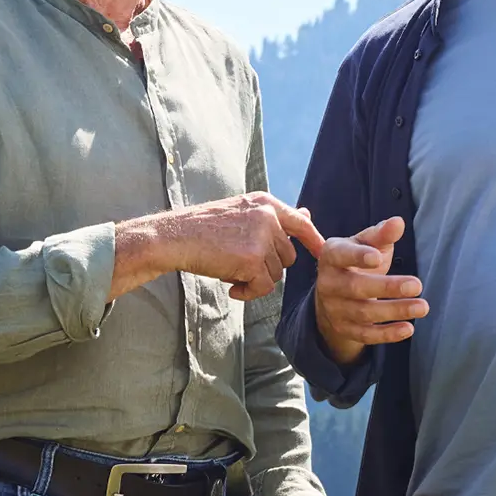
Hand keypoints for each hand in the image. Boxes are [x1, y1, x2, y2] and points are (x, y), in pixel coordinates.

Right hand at [113, 192, 324, 301]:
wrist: (173, 238)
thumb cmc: (203, 228)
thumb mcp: (241, 212)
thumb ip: (274, 218)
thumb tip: (308, 213)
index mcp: (265, 203)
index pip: (300, 222)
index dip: (313, 240)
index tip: (322, 253)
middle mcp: (268, 217)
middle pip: (288, 256)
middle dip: (268, 267)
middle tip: (239, 266)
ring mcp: (261, 238)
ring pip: (276, 274)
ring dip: (255, 280)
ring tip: (230, 272)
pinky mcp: (252, 260)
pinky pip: (263, 287)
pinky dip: (249, 292)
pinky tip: (231, 288)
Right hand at [309, 217, 428, 365]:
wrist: (334, 294)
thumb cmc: (355, 261)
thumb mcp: (365, 243)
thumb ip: (381, 234)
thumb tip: (397, 222)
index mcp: (331, 256)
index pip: (341, 255)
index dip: (357, 257)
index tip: (377, 258)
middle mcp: (328, 283)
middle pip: (356, 288)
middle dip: (387, 287)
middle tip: (417, 285)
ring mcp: (335, 309)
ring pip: (364, 313)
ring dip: (395, 311)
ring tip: (422, 307)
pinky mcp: (344, 329)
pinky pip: (366, 335)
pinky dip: (387, 334)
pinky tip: (408, 328)